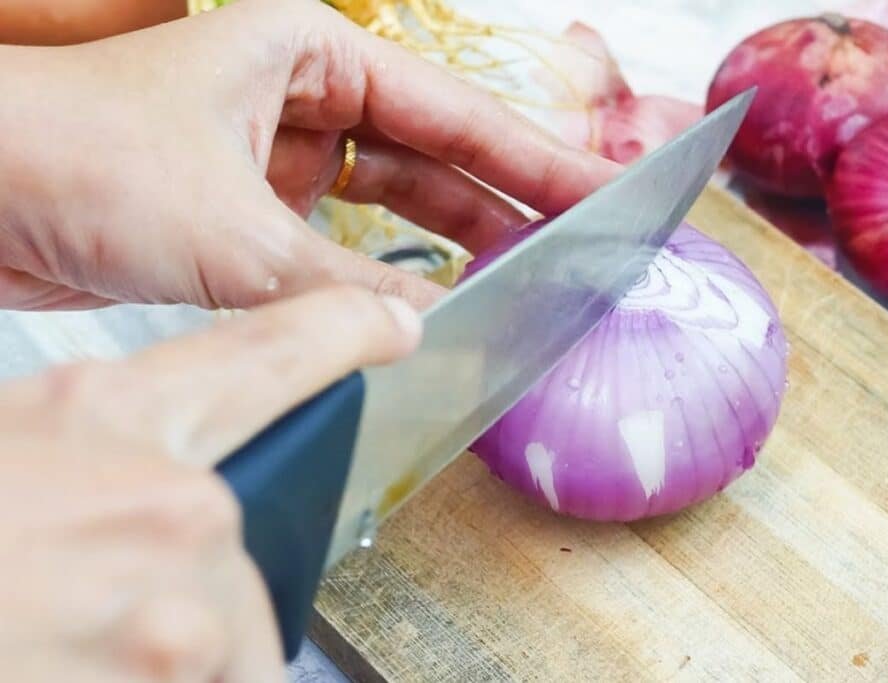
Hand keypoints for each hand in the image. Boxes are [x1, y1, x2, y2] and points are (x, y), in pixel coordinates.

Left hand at [0, 0, 618, 311]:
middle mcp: (297, 101)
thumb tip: (430, 334)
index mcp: (306, 52)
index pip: (449, 110)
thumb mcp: (235, 230)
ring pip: (387, 213)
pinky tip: (424, 315)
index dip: (531, 157)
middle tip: (578, 250)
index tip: (598, 191)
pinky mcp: (244, 223)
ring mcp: (272, 163)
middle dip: (502, 206)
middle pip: (431, 159)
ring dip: (447, 252)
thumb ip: (344, 288)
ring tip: (522, 285)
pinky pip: (335, 257)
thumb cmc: (69, 154)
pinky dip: (376, 289)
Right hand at [0, 286, 420, 680]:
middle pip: (246, 560)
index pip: (271, 350)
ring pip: (222, 645)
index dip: (340, 331)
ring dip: (162, 658)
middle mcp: (172, 508)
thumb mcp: (0, 445)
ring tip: (66, 644)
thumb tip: (117, 487)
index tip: (392, 324)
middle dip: (188, 600)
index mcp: (111, 416)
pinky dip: (144, 680)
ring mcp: (175, 618)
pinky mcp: (165, 680)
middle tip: (94, 611)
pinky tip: (68, 663)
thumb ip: (76, 464)